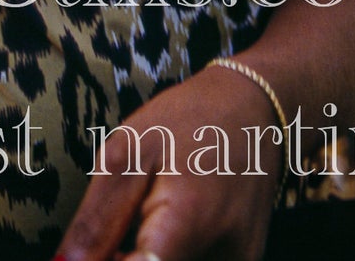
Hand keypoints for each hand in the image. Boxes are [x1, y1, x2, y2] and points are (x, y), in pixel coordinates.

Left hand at [56, 69, 281, 260]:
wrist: (256, 109)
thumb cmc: (188, 119)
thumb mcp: (130, 151)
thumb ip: (98, 220)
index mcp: (188, 225)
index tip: (98, 246)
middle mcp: (224, 260)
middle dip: (125, 256)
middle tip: (124, 220)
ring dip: (146, 252)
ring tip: (150, 215)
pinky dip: (167, 252)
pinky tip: (169, 225)